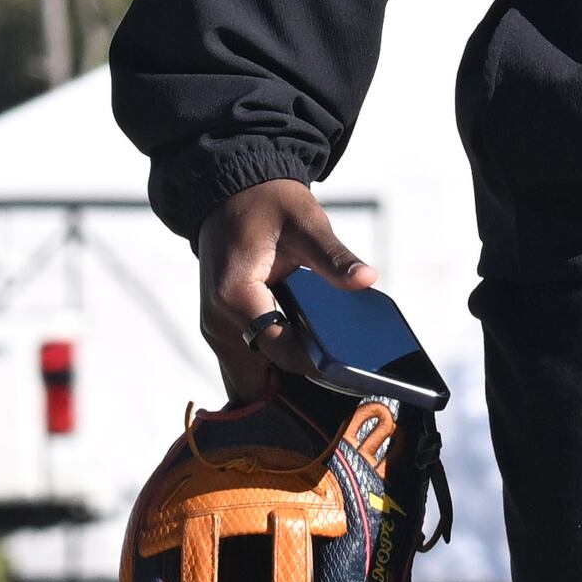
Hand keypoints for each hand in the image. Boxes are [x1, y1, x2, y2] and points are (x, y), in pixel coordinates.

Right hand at [196, 179, 372, 403]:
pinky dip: (269, 373)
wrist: (230, 194)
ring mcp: (215, 331)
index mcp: (234, 297)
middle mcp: (217, 322)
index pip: (279, 350)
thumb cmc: (268, 205)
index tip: (349, 369)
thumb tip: (367, 278)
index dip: (315, 363)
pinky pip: (244, 368)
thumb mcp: (306, 223)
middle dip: (295, 386)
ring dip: (280, 384)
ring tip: (323, 377)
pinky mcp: (221, 331)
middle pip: (258, 380)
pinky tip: (302, 366)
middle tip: (338, 381)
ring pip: (247, 382)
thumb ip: (334, 257)